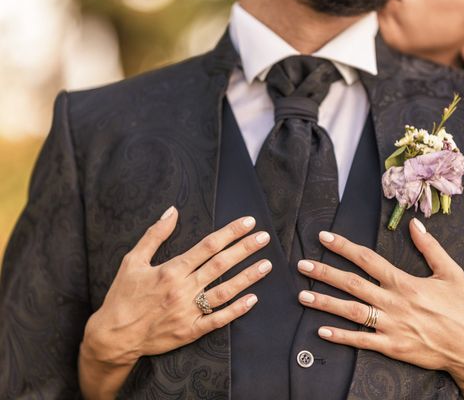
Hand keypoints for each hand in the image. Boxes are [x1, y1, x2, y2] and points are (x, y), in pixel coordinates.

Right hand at [79, 207, 271, 397]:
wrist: (112, 337)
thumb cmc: (122, 296)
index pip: (208, 246)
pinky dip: (236, 310)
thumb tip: (172, 210)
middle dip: (245, 249)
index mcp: (171, 270)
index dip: (230, 232)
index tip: (248, 222)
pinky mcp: (190, 331)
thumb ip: (155, 235)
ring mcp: (188, 312)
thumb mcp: (133, 261)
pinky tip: (253, 299)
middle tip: (264, 237)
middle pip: (221, 265)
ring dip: (247, 277)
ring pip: (225, 291)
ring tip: (266, 265)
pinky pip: (218, 320)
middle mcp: (183, 289)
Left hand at [295, 218, 463, 390]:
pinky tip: (321, 331)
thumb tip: (415, 224)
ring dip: (325, 303)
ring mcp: (391, 326)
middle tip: (302, 265)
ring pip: (351, 312)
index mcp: (405, 282)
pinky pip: (361, 341)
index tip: (325, 238)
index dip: (344, 247)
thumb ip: (430, 247)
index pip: (368, 259)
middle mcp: (394, 302)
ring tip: (303, 296)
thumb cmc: (462, 309)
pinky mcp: (392, 347)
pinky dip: (341, 336)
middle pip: (352, 284)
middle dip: (325, 273)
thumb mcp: (451, 272)